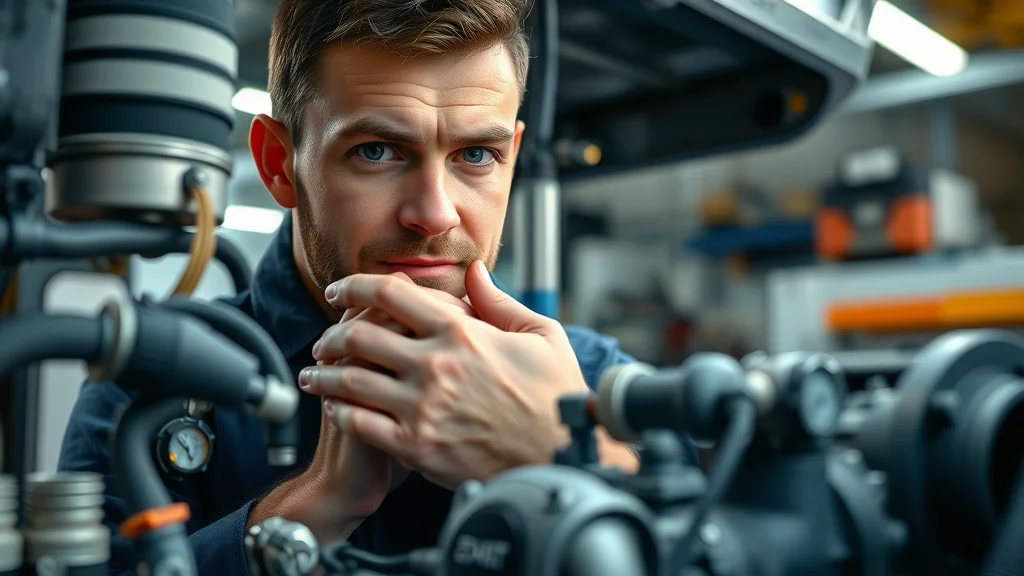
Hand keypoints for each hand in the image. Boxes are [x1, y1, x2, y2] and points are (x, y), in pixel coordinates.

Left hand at [305, 261, 589, 489]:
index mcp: (461, 331)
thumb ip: (499, 301)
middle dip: (330, 333)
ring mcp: (423, 407)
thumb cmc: (556, 395)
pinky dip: (339, 412)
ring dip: (324, 373)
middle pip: (359, 335)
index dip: (354, 285)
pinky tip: (333, 408)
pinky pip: (361, 424)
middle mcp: (435, 365)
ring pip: (351, 380)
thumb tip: (474, 271)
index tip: (339, 288)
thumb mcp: (540, 334)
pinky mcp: (417, 447)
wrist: (563, 455)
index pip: (389, 294)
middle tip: (322, 339)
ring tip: (314, 374)